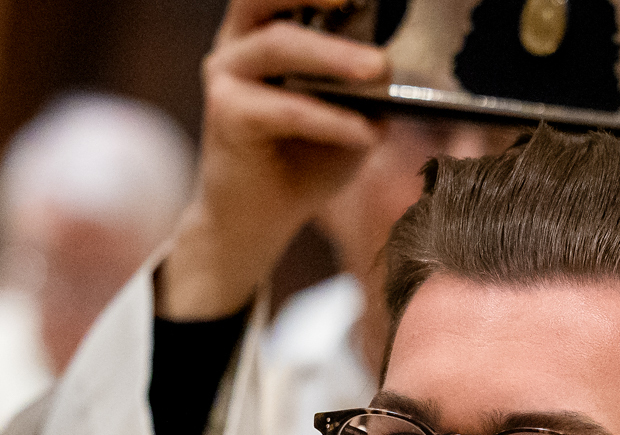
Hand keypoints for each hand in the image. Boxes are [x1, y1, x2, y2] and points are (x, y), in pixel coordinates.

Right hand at [160, 0, 386, 320]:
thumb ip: (367, 88)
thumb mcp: (349, 117)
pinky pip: (285, 107)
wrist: (259, 220)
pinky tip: (364, 134)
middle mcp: (240, 42)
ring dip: (334, 55)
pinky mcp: (226, 114)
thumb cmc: (303, 162)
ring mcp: (227, 73)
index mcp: (268, 29)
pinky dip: (330, 120)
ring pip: (280, 43)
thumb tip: (393, 65)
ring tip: (379, 69)